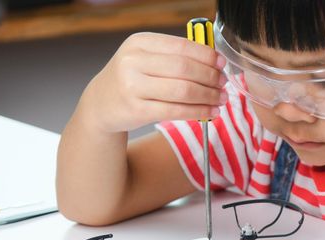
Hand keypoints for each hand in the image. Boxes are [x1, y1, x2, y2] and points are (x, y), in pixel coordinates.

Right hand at [79, 32, 227, 132]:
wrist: (101, 104)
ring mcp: (132, 87)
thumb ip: (174, 56)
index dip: (206, 56)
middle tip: (224, 84)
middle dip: (210, 77)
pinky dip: (197, 112)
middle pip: (184, 69)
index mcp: (139, 43)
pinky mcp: (136, 110)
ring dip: (208, 96)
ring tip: (221, 99)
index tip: (221, 64)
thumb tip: (215, 62)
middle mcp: (133, 62)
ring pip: (182, 91)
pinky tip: (210, 112)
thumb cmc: (132, 79)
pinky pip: (175, 111)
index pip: (181, 47)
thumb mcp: (145, 58)